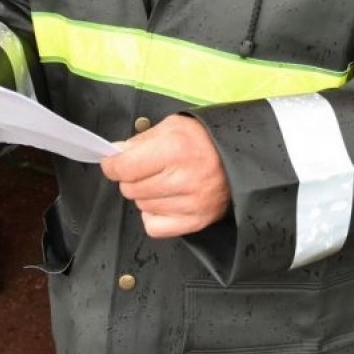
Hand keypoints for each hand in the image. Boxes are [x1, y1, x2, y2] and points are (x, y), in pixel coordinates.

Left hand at [99, 114, 230, 238]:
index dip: (112, 164)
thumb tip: (116, 154)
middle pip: (130, 188)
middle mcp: (183, 179)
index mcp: (175, 149)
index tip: (113, 162)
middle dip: (132, 177)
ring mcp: (191, 204)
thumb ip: (141, 140)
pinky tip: (165, 201)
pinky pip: (154, 227)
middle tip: (147, 168)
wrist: (241, 157)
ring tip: (163, 181)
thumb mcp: (173, 126)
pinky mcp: (196, 221)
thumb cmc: (205, 140)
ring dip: (145, 195)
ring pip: (141, 206)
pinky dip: (154, 215)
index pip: (124, 167)